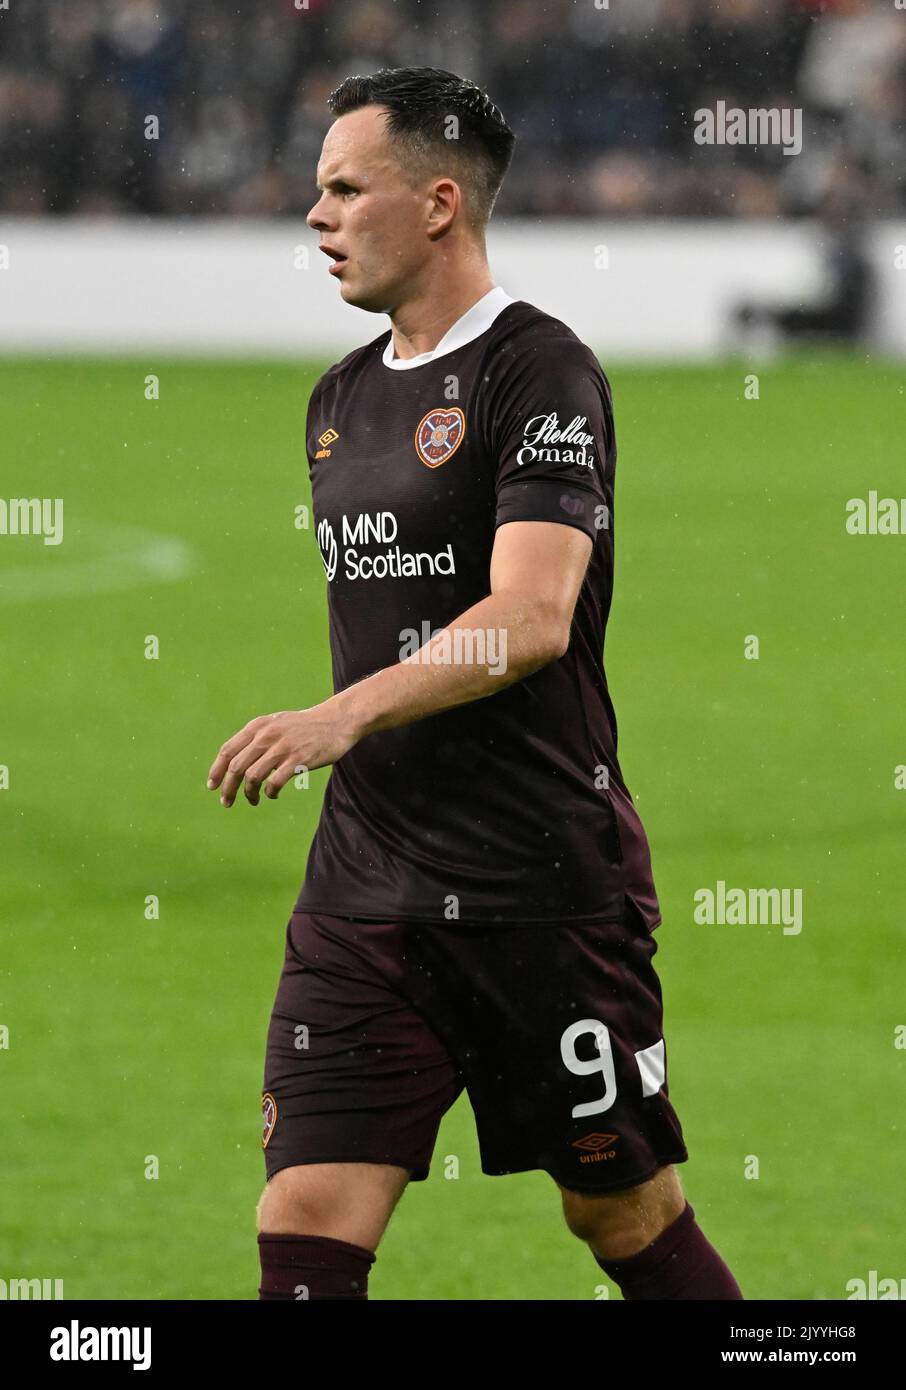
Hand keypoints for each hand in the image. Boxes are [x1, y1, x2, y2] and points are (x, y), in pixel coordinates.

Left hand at [206, 702, 357, 806]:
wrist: (337, 721)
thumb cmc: (305, 726)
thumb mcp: (276, 723)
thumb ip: (256, 737)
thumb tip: (235, 760)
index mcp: (258, 726)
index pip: (228, 750)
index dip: (217, 770)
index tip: (212, 786)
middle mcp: (267, 735)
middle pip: (236, 767)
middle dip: (228, 788)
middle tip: (226, 802)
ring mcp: (283, 747)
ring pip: (253, 777)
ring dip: (248, 794)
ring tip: (253, 800)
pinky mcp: (299, 760)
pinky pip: (275, 782)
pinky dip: (269, 793)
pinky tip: (272, 795)